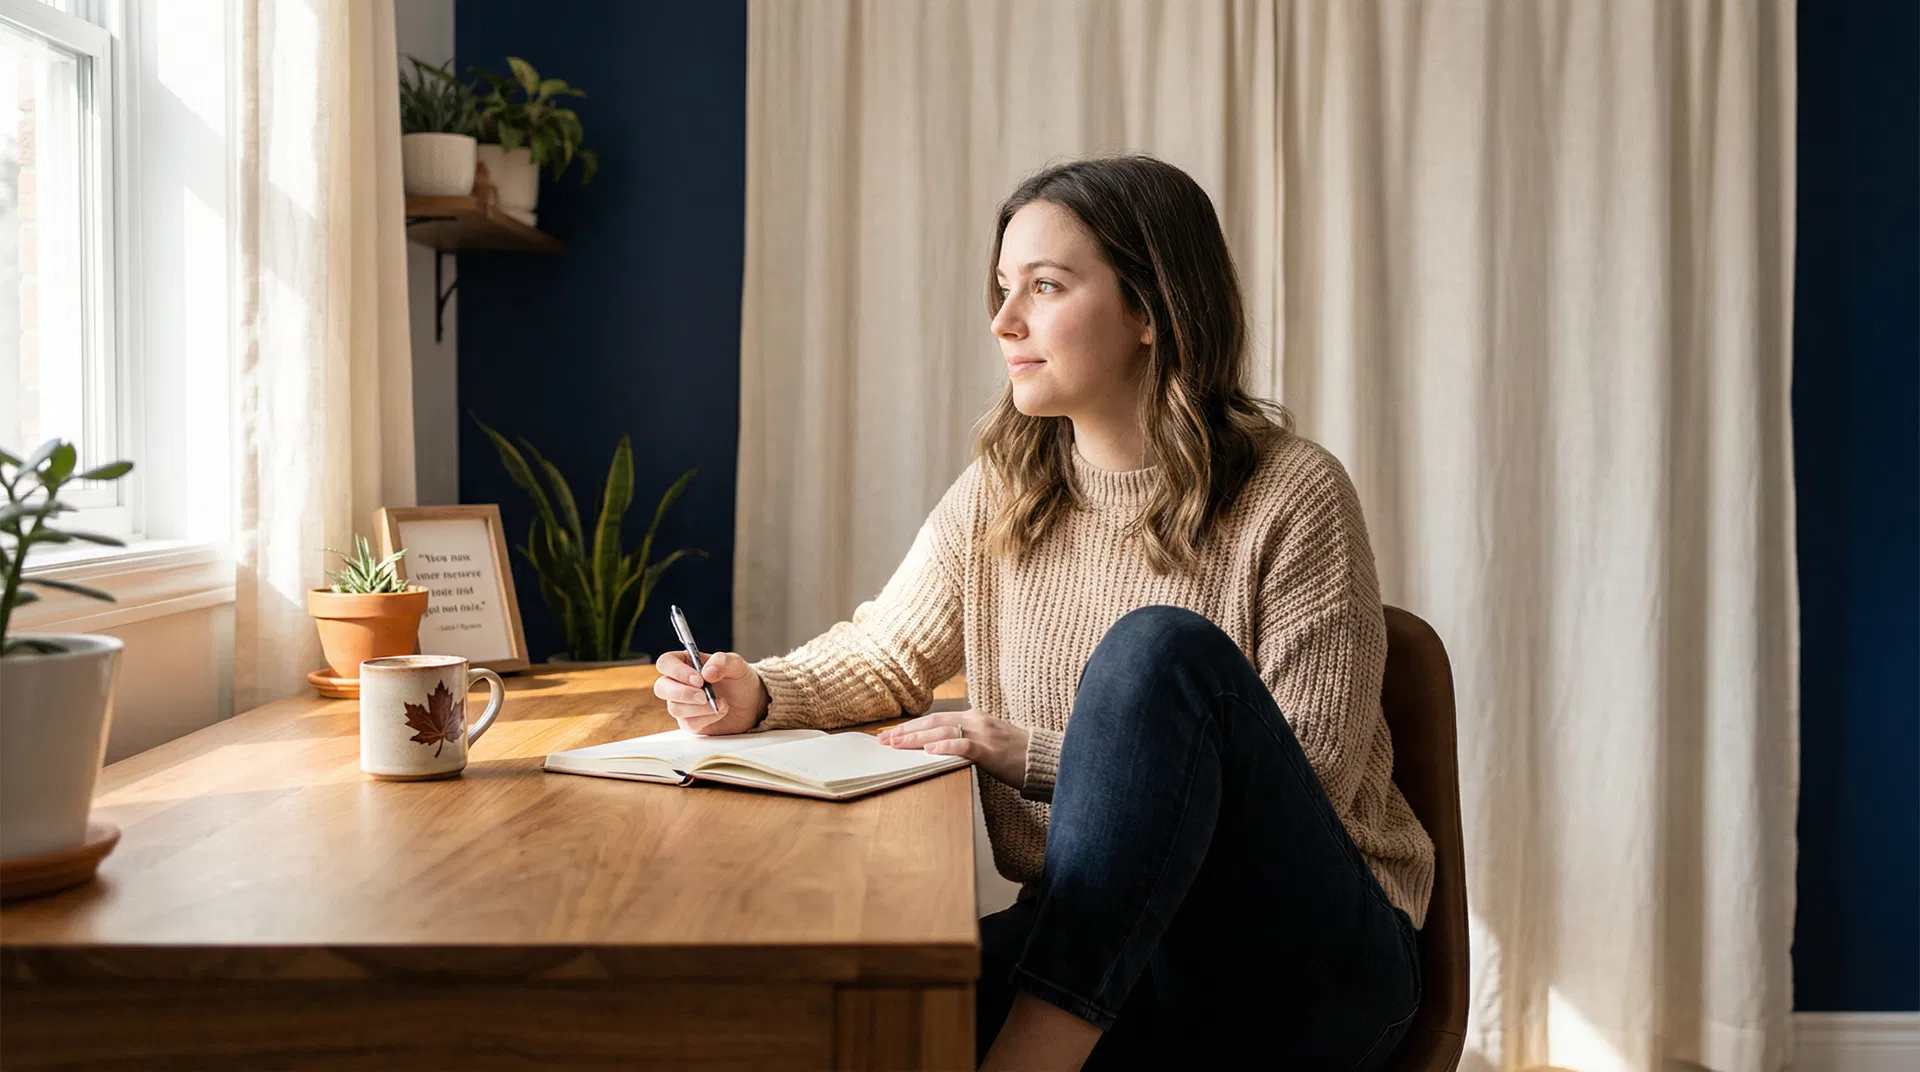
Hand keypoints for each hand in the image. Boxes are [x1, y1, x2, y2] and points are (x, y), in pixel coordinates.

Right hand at [652, 650, 766, 734]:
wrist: (751, 702)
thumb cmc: (740, 679)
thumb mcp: (737, 665)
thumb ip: (723, 662)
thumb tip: (707, 672)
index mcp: (685, 663)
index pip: (666, 663)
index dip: (677, 671)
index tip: (699, 679)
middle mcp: (679, 683)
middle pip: (661, 688)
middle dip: (682, 693)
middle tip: (704, 696)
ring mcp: (682, 703)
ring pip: (675, 708)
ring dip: (699, 707)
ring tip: (721, 702)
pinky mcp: (690, 721)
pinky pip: (688, 723)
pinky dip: (707, 718)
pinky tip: (720, 711)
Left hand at [876, 708, 1028, 788]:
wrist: (1043, 759)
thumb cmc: (1016, 753)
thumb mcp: (988, 739)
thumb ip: (965, 738)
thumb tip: (937, 747)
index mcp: (974, 716)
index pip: (936, 718)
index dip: (912, 725)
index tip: (891, 733)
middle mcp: (976, 720)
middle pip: (934, 722)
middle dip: (906, 731)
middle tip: (883, 740)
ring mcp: (983, 734)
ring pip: (943, 731)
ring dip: (917, 738)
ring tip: (897, 744)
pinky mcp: (990, 750)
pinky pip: (964, 745)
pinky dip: (946, 746)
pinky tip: (930, 749)